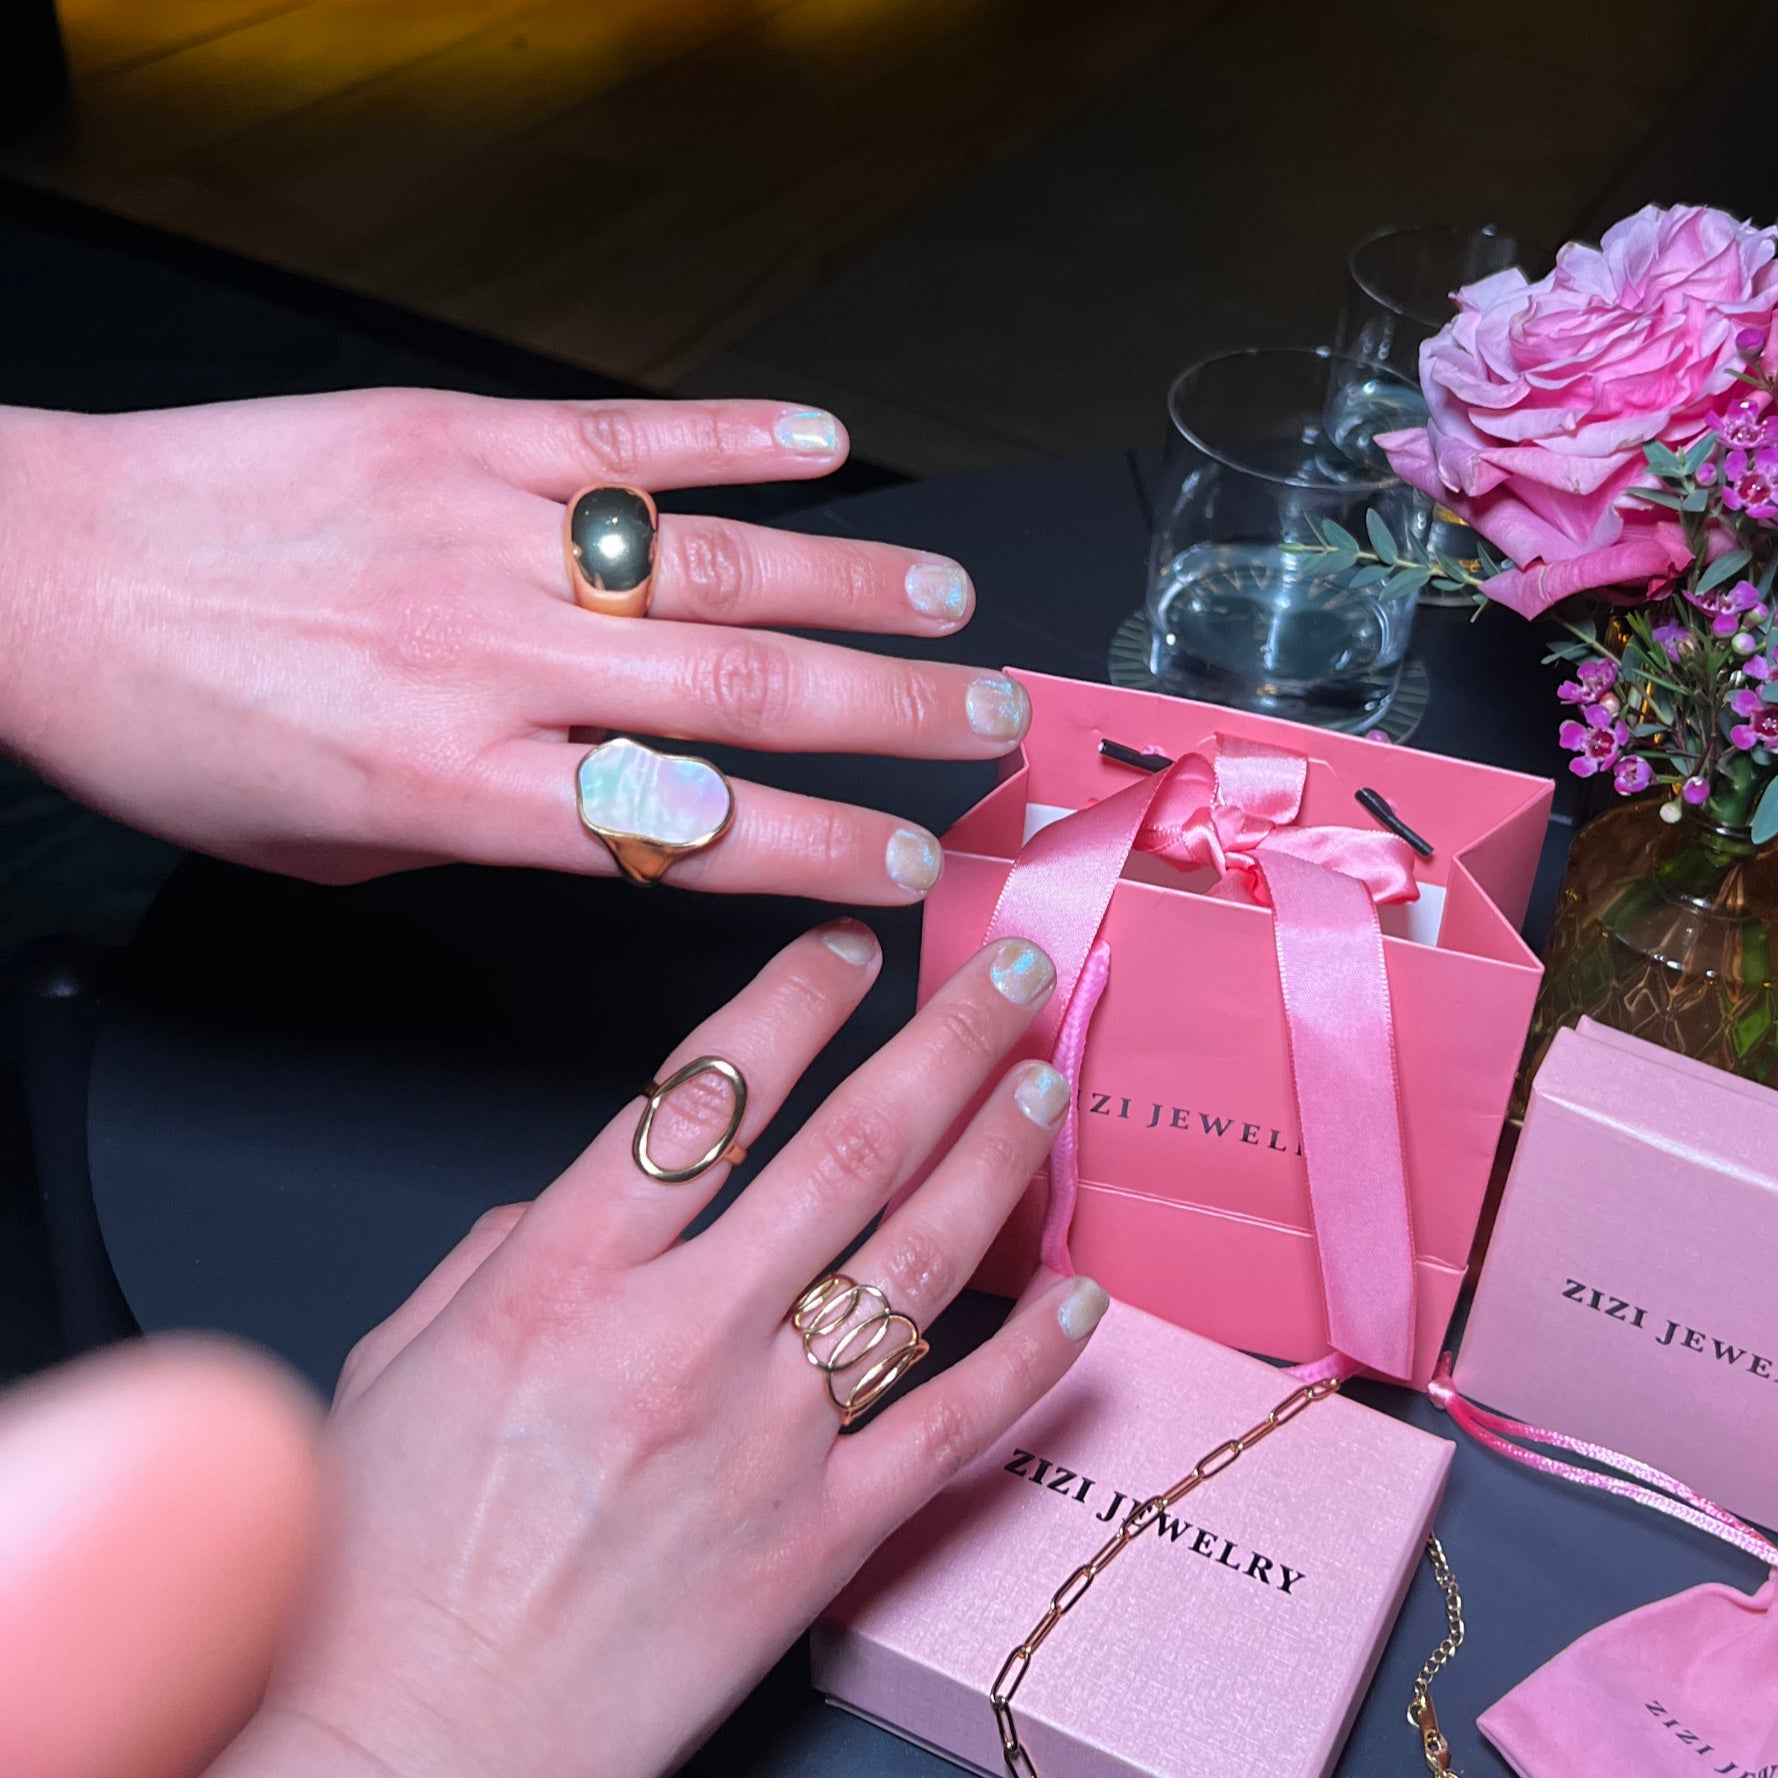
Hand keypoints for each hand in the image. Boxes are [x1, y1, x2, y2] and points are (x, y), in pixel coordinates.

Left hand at [0, 392, 1026, 896]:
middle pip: (743, 697)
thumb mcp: (328, 850)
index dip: (826, 848)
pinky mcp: (457, 437)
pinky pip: (623, 437)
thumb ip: (479, 833)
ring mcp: (486, 534)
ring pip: (712, 565)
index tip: (918, 860)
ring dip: (854, 586)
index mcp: (461, 787)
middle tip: (992, 724)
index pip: (693, 829)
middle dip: (894, 716)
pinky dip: (736, 437)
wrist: (37, 572)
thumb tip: (595, 813)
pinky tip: (826, 441)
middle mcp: (496, 663)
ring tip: (955, 603)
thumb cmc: (174, 727)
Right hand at [207, 923, 1107, 1777]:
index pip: (708, 1095)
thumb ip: (509, 1247)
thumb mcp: (403, 1359)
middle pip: (850, 1150)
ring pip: (918, 1262)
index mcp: (563, 1278)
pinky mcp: (819, 1541)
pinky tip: (1077, 1294)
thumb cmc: (389, 1558)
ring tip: (1047, 1083)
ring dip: (997, 1159)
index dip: (795, 1002)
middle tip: (1013, 971)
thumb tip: (591, 1190)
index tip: (853, 948)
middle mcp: (681, 1338)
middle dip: (946, 1042)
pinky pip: (952, 1428)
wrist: (414, 1745)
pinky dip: (1028, 1356)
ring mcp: (765, 1440)